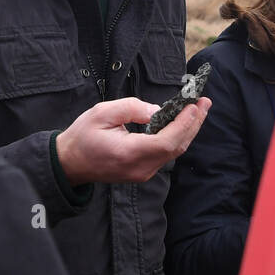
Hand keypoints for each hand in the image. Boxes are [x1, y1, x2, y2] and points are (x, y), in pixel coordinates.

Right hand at [55, 96, 211, 185]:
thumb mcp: (102, 113)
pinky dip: (177, 137)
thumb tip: (157, 110)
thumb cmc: (83, 136)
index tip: (194, 105)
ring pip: (173, 152)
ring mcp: (143, 173)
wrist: (70, 163)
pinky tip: (181, 122)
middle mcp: (140, 167)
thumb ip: (131, 109)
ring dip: (187, 130)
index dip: (184, 124)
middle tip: (204, 102)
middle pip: (176, 147)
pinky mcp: (143, 171)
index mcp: (129, 153)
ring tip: (198, 109)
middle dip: (193, 124)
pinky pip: (166, 154)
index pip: (167, 141)